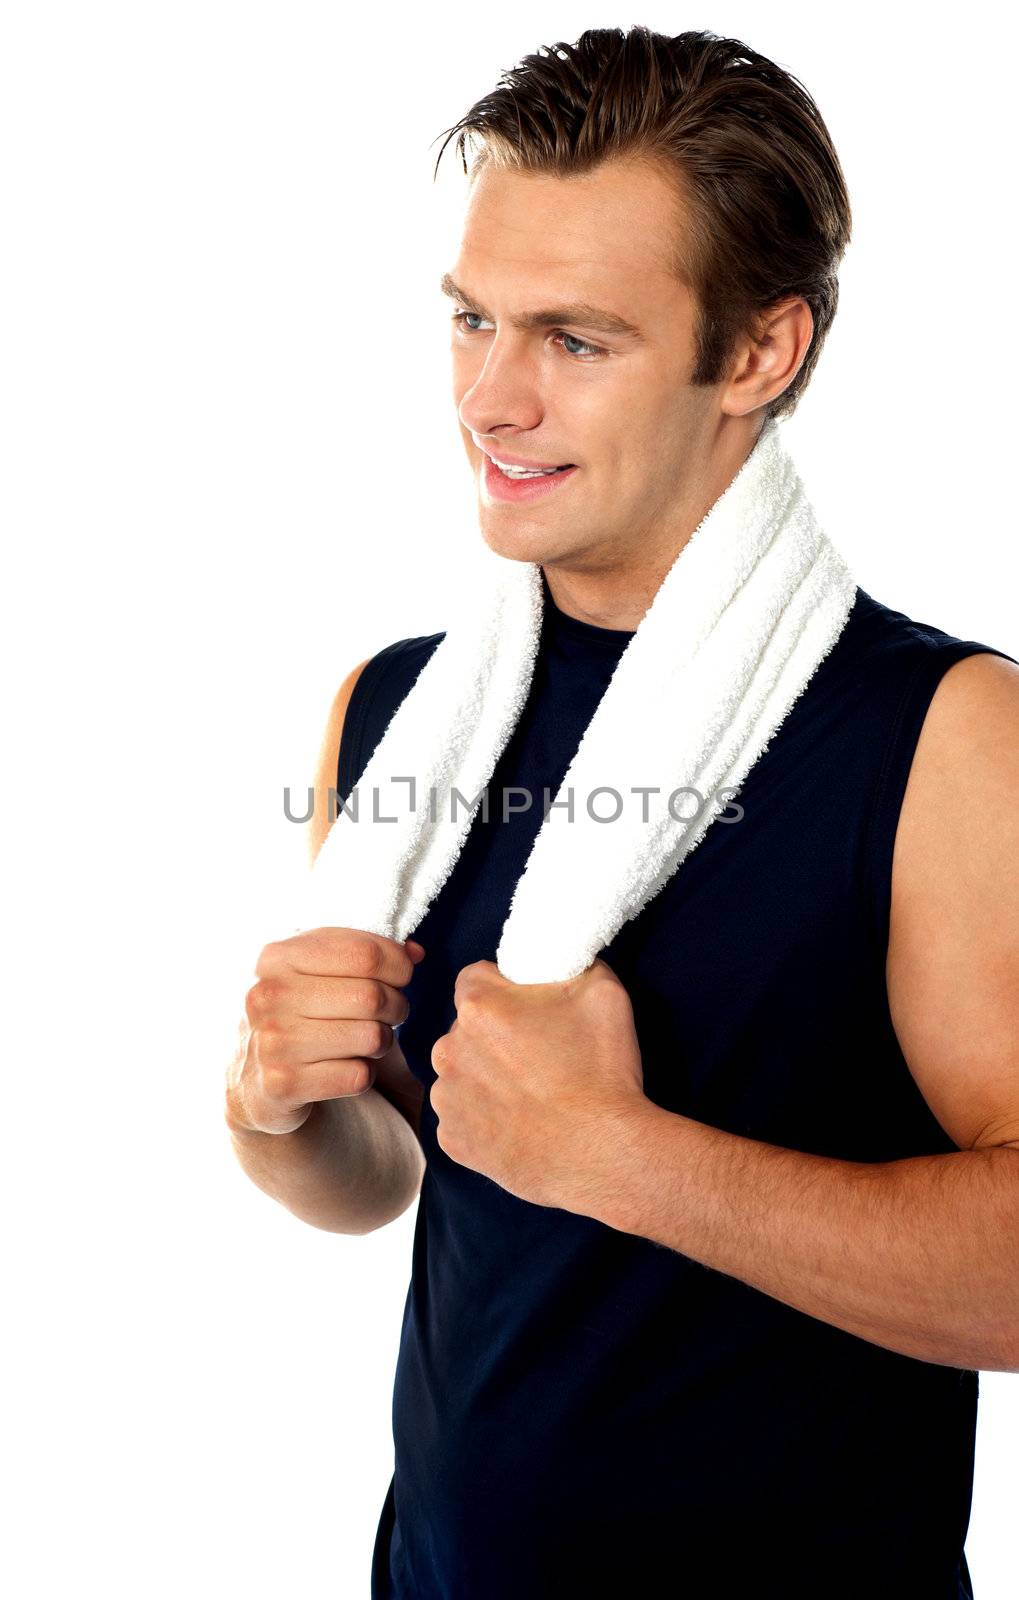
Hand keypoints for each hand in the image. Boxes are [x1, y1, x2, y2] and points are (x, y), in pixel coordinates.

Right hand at [225, 927, 424, 1134]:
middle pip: (372, 997)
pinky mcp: (282, 1085)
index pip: (365, 953)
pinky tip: (343, 1068)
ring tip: (365, 1040)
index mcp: (278, 957)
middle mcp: (268, 996)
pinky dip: (364, 1074)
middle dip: (396, 1006)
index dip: (398, 966)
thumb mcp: (322, 969)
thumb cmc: (302, 1012)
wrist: (255, 1079)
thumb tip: (414, 952)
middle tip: (389, 1013)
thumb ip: (368, 952)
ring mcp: (271, 1042)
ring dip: (381, 1041)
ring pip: (371, 1037)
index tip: (400, 976)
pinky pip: (359, 1076)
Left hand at [429, 957, 645, 1211]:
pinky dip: (484, 1118)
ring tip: (530, 1094)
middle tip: (537, 1054)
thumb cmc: (601, 1071)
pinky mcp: (453, 1140)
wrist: (601, 1151)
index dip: (504, 987)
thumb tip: (562, 958)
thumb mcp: (602, 990)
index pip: (475, 978)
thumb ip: (570, 963)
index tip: (528, 1007)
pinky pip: (462, 1116)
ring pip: (461, 1072)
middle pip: (466, 1027)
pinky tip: (520, 1123)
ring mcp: (448, 1098)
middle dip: (494, 1034)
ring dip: (484, 1076)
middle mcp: (450, 1048)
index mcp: (479, 1006)